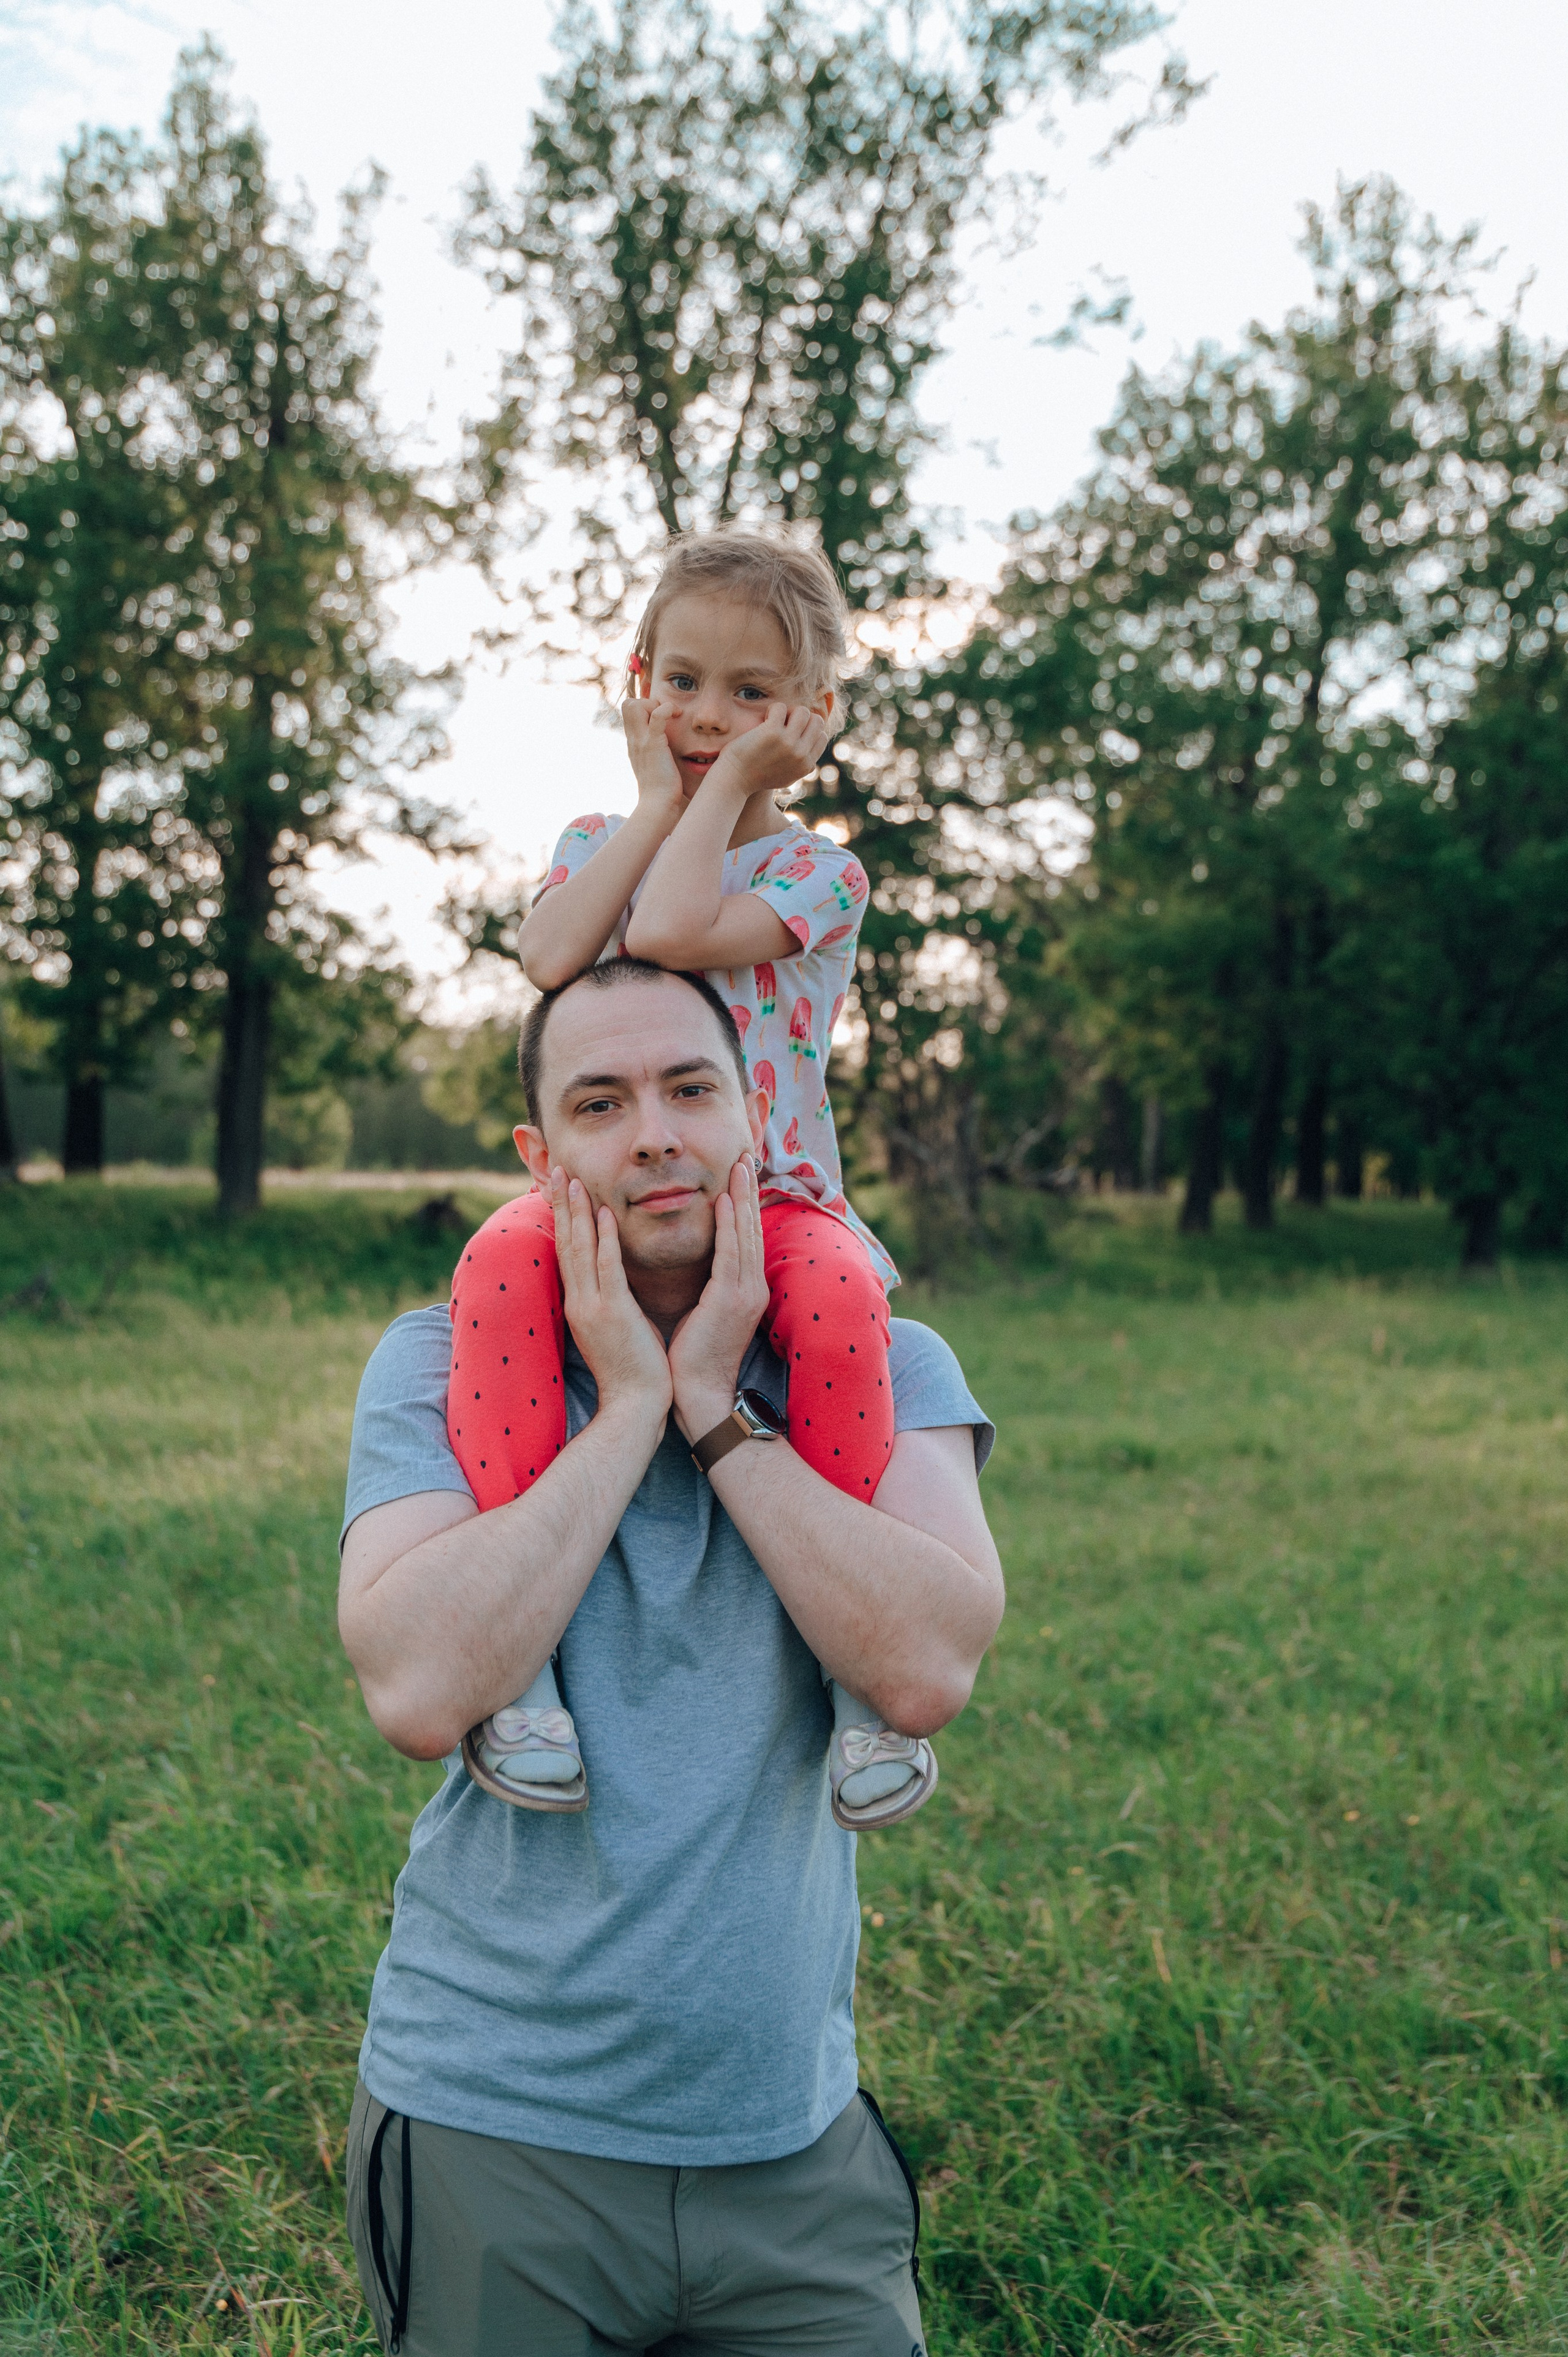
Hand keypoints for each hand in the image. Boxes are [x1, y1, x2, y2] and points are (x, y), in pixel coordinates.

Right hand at [550, 1167, 672, 1434]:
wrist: (635, 1405)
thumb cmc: (632, 1366)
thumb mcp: (616, 1324)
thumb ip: (610, 1297)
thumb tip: (613, 1276)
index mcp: (579, 1303)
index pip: (567, 1252)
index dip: (563, 1218)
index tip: (561, 1188)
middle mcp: (579, 1300)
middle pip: (566, 1243)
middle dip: (561, 1205)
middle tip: (556, 1169)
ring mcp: (592, 1307)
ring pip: (580, 1250)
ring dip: (576, 1212)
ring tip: (572, 1178)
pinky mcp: (612, 1314)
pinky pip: (607, 1268)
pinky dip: (604, 1239)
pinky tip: (604, 1213)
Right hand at [620, 696, 687, 827]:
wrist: (657, 807)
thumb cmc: (661, 793)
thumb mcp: (655, 769)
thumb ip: (657, 755)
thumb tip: (668, 752)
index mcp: (634, 744)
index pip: (629, 712)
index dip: (645, 707)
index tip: (664, 717)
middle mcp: (634, 740)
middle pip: (628, 704)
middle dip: (648, 702)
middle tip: (666, 715)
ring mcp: (642, 742)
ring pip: (636, 705)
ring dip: (656, 704)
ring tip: (673, 716)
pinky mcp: (654, 745)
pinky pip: (657, 716)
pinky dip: (667, 709)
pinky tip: (677, 715)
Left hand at [668, 1155, 770, 1442]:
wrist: (699, 1393)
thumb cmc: (694, 1356)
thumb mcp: (706, 1311)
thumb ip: (711, 1284)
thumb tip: (705, 1264)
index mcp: (745, 1289)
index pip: (746, 1237)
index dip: (744, 1203)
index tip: (739, 1173)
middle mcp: (752, 1286)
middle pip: (752, 1228)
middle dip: (749, 1190)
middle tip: (746, 1153)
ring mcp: (745, 1293)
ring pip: (746, 1234)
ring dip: (743, 1196)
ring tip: (740, 1163)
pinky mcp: (731, 1300)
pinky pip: (731, 1253)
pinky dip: (730, 1224)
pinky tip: (726, 1199)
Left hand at [706, 702, 829, 802]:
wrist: (734, 781)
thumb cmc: (756, 776)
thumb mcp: (786, 777)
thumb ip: (801, 765)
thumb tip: (812, 756)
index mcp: (806, 765)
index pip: (822, 736)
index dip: (808, 729)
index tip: (792, 731)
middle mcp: (801, 755)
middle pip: (817, 721)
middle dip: (801, 718)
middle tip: (784, 723)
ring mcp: (788, 743)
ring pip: (803, 711)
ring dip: (788, 711)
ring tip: (774, 720)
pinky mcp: (772, 732)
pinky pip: (780, 707)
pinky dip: (772, 709)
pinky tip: (763, 719)